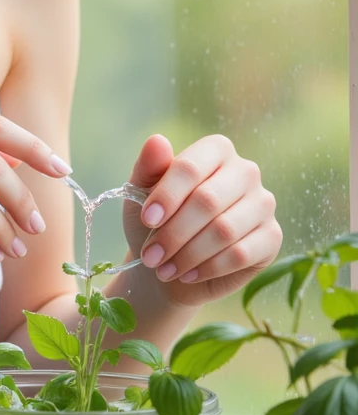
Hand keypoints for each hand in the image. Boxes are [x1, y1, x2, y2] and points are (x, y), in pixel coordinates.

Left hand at [122, 133, 281, 305]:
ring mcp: (263, 204)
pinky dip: (208, 268)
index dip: (167, 195)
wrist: (172, 263)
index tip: (147, 219)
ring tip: (164, 268)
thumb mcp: (142, 193)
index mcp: (216, 150)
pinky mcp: (272, 237)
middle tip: (150, 256)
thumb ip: (148, 167)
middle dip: (173, 232)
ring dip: (188, 255)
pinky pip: (241, 254)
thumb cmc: (158, 222)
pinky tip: (188, 274)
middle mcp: (246, 171)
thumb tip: (156, 140)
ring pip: (224, 231)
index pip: (191, 167)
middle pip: (208, 201)